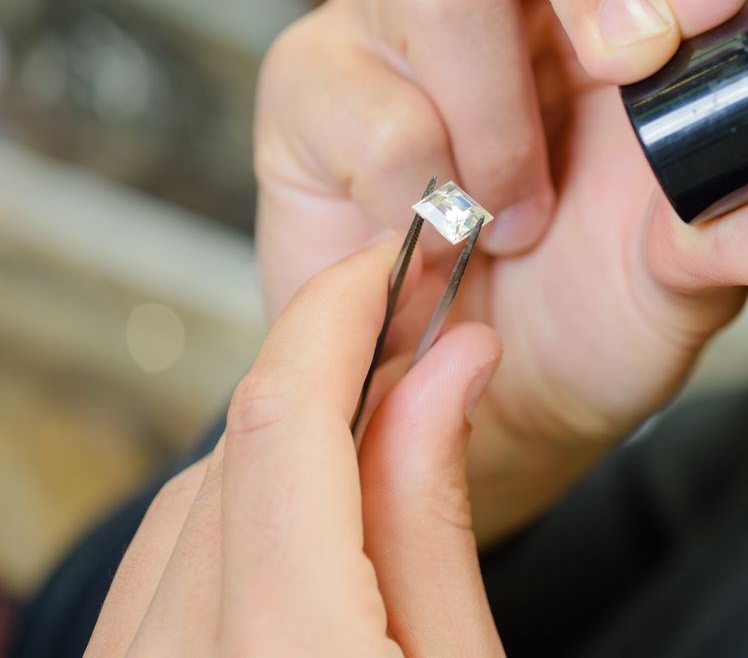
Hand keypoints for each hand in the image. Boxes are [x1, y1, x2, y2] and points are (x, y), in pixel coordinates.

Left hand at [85, 244, 504, 656]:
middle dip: (332, 382)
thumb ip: (432, 516)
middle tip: (415, 355)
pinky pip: (160, 565)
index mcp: (284, 648)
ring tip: (380, 462)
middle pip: (240, 453)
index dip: (337, 313)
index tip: (386, 268)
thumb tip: (446, 366)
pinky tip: (314, 535)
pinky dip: (240, 522)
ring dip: (289, 457)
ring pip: (192, 501)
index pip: (283, 419)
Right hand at [254, 0, 747, 542]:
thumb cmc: (586, 313)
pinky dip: (419, 197)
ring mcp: (400, 21)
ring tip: (517, 226)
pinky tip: (440, 245)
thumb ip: (728, 239)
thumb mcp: (674, 285)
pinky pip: (370, 106)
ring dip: (498, 130)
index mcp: (618, 12)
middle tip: (625, 62)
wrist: (472, 400)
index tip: (710, 17)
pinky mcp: (315, 82)